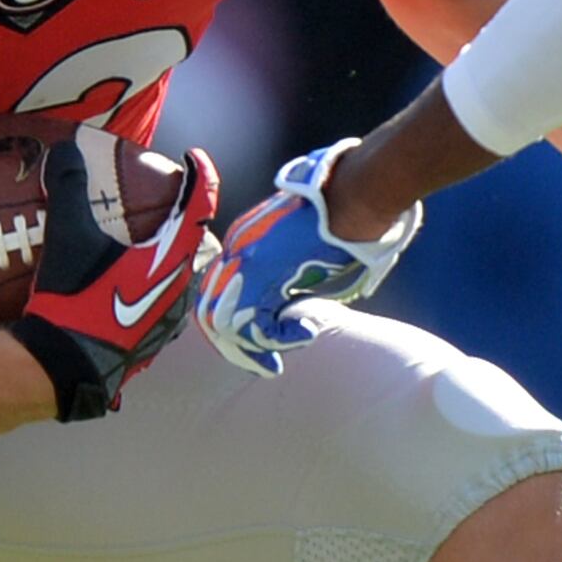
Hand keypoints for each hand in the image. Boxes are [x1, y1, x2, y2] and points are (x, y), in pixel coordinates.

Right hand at [13, 137, 219, 420]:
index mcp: (172, 257)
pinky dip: (149, 287)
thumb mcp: (68, 238)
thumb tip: (63, 149)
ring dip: (164, 258)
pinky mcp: (154, 342)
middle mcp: (181, 287)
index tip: (195, 156)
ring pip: (177, 276)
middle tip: (159, 203)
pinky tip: (125, 287)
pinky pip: (161, 304)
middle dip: (180, 220)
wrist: (64, 368)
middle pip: (192, 242)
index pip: (199, 204)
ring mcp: (170, 319)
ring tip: (140, 246)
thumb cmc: (76, 299)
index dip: (202, 175)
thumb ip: (68, 188)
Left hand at [199, 139, 421, 377]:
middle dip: (233, 347)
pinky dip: (280, 341)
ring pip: (224, 323)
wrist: (353, 195)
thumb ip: (293, 276)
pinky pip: (255, 326)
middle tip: (264, 365)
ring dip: (252, 350)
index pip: (216, 292)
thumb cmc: (345, 216)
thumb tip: (300, 308)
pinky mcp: (262, 275)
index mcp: (244, 242)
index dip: (230, 325)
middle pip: (208, 311)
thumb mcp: (307, 249)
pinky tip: (307, 335)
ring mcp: (245, 261)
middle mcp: (237, 251)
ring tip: (276, 363)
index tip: (256, 344)